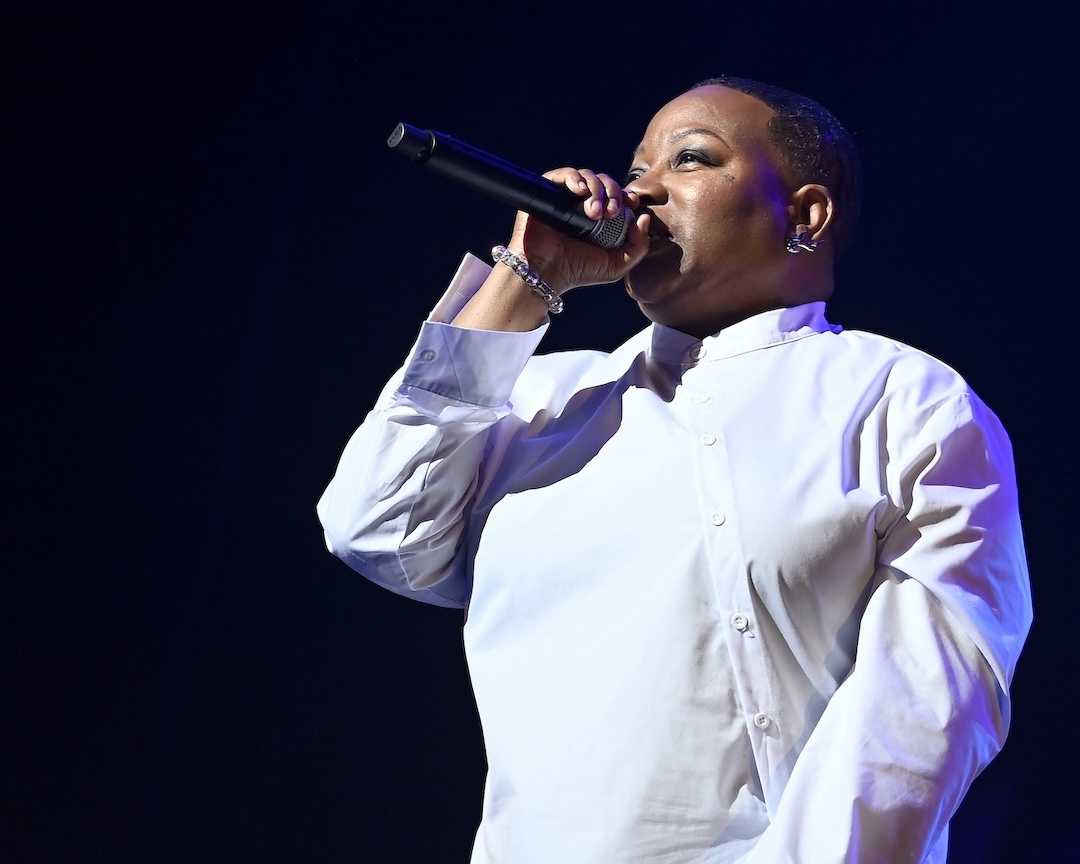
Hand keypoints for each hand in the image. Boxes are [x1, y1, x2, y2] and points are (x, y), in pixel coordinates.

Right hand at [505, 168, 651, 295]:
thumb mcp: (617, 265)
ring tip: (594, 213)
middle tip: (611, 212)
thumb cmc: (578, 271)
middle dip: (613, 193)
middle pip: (604, 182)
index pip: (617, 195)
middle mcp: (582, 205)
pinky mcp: (547, 193)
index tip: (631, 204)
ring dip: (596, 190)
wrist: (546, 272)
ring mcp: (565, 198)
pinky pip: (563, 174)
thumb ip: (638, 246)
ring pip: (587, 176)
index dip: (626, 195)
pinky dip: (574, 178)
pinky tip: (580, 191)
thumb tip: (644, 217)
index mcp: (600, 218)